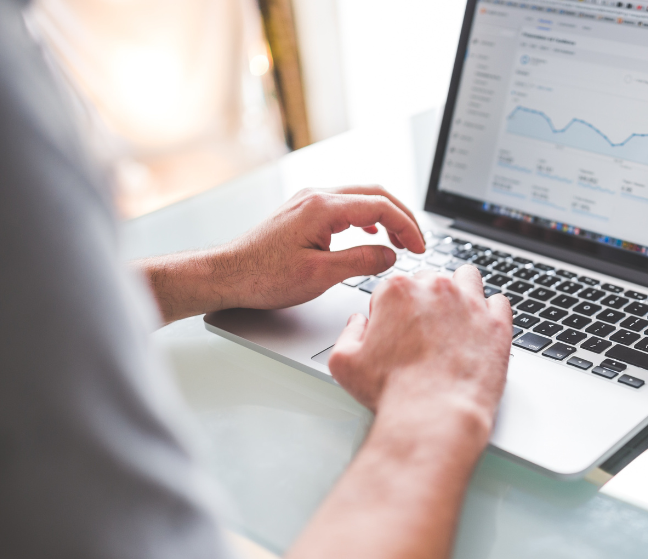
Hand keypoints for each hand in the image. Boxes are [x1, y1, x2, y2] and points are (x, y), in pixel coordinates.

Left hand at [218, 185, 425, 310]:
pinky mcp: (304, 211)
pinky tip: (371, 233)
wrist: (227, 274)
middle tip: (418, 242)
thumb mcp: (319, 275)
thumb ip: (361, 261)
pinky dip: (367, 217)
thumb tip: (390, 255)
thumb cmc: (263, 276)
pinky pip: (345, 205)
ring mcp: (309, 201)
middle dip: (402, 217)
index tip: (420, 247)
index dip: (407, 226)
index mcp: (322, 208)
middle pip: (375, 194)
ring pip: (361, 197)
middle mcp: (316, 196)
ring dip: (386, 216)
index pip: (380, 206)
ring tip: (400, 240)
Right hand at [328, 265, 513, 445]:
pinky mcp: (497, 323)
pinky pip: (499, 302)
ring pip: (467, 279)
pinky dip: (491, 312)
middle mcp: (436, 289)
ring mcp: (470, 303)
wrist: (434, 416)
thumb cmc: (392, 392)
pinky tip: (481, 328)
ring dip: (460, 292)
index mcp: (398, 291)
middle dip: (425, 301)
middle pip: (430, 281)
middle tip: (423, 332)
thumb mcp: (344, 363)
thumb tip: (359, 322)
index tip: (394, 331)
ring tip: (454, 320)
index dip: (391, 310)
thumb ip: (348, 333)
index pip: (393, 287)